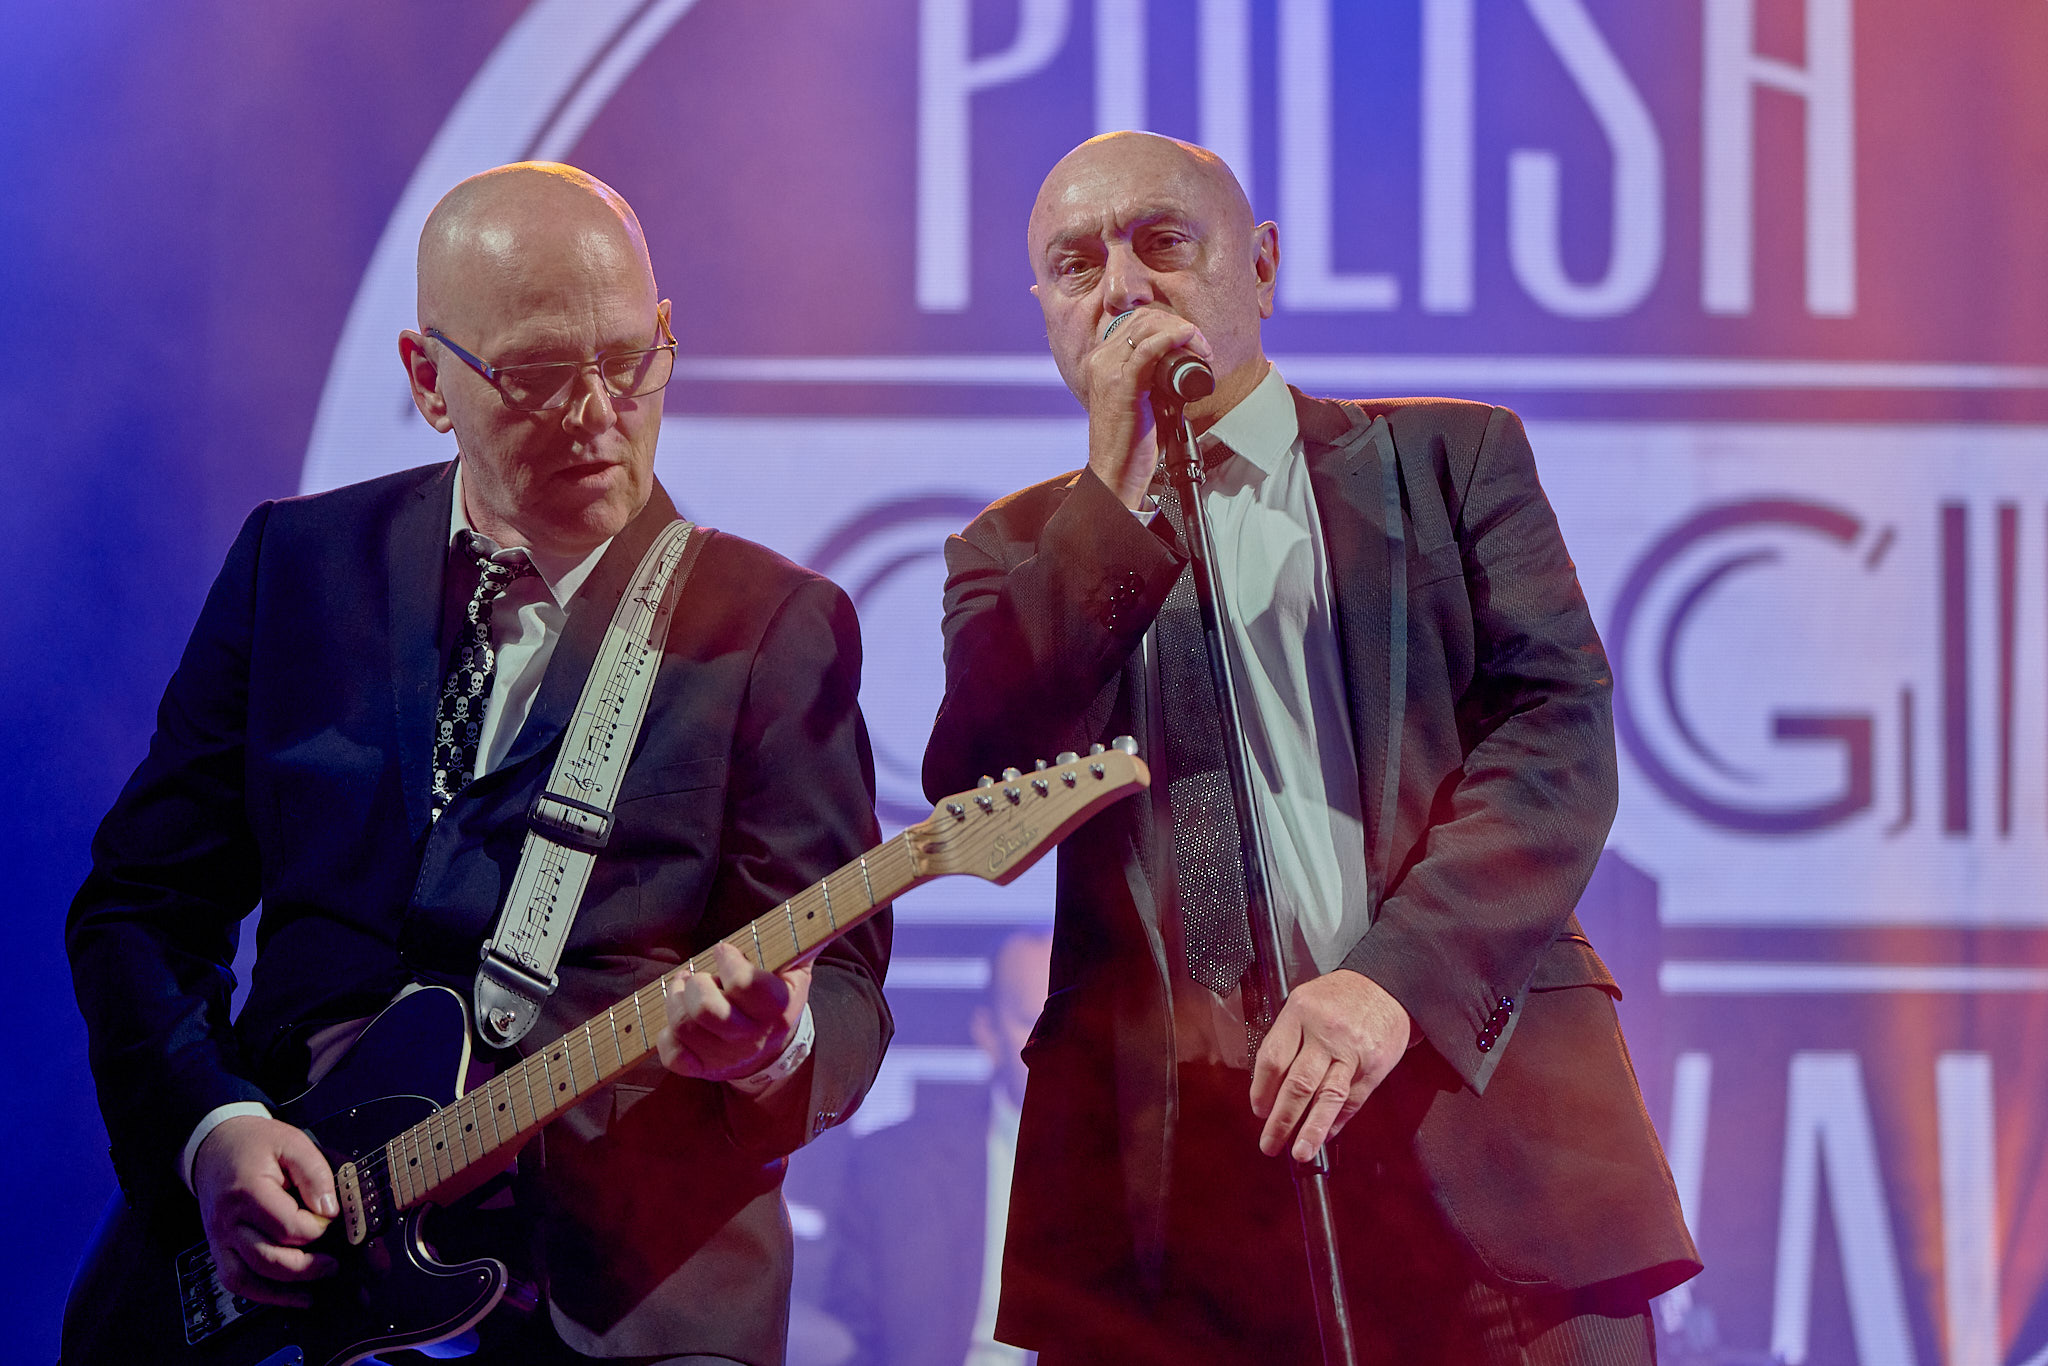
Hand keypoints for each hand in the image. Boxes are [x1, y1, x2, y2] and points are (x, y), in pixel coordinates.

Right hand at [192, 1114, 338, 1307]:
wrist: (215, 1147)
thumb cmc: (254, 1145)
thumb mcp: (292, 1143)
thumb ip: (315, 1173)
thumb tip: (330, 1209)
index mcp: (247, 1192)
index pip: (286, 1226)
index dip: (316, 1229)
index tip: (331, 1222)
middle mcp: (228, 1221)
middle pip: (267, 1258)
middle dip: (306, 1267)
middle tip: (333, 1265)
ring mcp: (220, 1239)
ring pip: (247, 1279)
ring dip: (283, 1290)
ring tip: (314, 1287)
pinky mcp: (218, 1250)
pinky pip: (236, 1283)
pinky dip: (262, 1295)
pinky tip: (289, 1296)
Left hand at [655, 942, 811, 1081]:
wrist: (772, 1048)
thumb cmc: (776, 993)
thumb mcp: (795, 967)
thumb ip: (801, 939)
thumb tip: (811, 911)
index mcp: (779, 1008)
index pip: (748, 986)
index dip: (730, 963)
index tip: (724, 950)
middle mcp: (754, 1037)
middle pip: (708, 1011)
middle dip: (695, 984)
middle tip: (697, 976)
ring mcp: (727, 1056)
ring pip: (685, 1027)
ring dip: (676, 1000)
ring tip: (683, 988)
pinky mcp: (703, 1069)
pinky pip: (673, 1057)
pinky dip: (667, 1035)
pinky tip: (678, 1019)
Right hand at [1082, 307, 1214, 509]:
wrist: (1116, 472)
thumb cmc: (1131, 442)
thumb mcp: (1142, 399)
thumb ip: (1154, 378)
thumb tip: (1183, 364)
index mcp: (1102, 361)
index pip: (1136, 322)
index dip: (1169, 324)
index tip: (1193, 341)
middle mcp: (1100, 360)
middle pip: (1143, 319)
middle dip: (1178, 324)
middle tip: (1202, 346)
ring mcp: (1107, 370)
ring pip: (1146, 328)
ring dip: (1181, 331)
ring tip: (1201, 349)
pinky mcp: (1120, 384)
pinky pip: (1148, 349)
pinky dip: (1172, 338)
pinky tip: (1189, 340)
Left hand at [1249, 969, 1415, 1161]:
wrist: (1388, 985)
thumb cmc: (1339, 997)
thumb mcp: (1304, 1003)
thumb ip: (1287, 1039)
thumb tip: (1270, 1087)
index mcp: (1299, 1014)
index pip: (1273, 1059)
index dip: (1262, 1090)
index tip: (1258, 1110)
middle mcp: (1325, 1033)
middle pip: (1298, 1084)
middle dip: (1281, 1119)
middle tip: (1269, 1142)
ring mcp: (1352, 1052)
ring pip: (1328, 1097)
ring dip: (1311, 1130)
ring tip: (1300, 1152)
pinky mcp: (1374, 1067)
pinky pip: (1353, 1100)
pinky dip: (1337, 1121)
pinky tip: (1326, 1134)